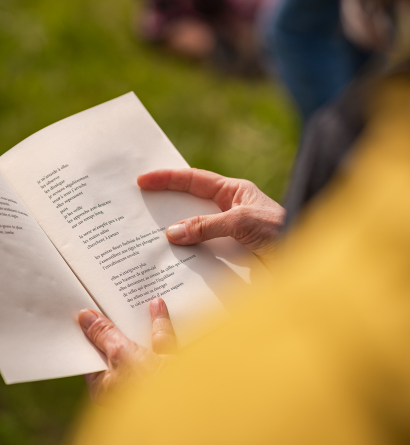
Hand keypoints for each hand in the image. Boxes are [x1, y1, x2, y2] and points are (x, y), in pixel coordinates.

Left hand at [79, 298, 175, 403]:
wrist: (189, 400)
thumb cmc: (148, 388)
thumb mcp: (121, 354)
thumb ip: (105, 335)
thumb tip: (86, 318)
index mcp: (106, 387)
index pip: (91, 356)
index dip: (87, 334)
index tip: (83, 313)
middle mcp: (126, 382)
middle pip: (115, 348)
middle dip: (112, 326)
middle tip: (103, 301)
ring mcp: (149, 374)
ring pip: (140, 343)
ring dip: (136, 323)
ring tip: (127, 300)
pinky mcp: (169, 367)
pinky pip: (161, 341)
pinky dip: (159, 324)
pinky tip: (156, 307)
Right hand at [137, 168, 284, 265]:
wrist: (307, 262)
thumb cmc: (281, 230)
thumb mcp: (242, 222)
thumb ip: (207, 225)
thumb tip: (172, 232)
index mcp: (234, 192)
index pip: (194, 180)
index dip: (168, 179)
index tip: (143, 181)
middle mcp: (229, 212)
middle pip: (189, 207)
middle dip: (165, 208)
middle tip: (137, 210)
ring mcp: (229, 236)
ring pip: (194, 234)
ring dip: (175, 239)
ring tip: (146, 241)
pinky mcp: (231, 258)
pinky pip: (203, 256)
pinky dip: (187, 260)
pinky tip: (172, 265)